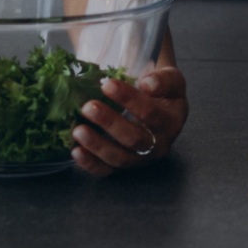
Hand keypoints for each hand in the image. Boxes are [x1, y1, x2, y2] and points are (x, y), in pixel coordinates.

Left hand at [71, 67, 187, 175]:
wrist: (154, 102)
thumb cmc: (158, 88)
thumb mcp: (169, 76)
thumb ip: (163, 79)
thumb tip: (148, 83)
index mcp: (172, 120)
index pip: (150, 112)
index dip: (128, 99)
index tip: (107, 84)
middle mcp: (160, 144)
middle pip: (134, 138)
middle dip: (109, 123)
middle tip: (87, 107)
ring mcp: (141, 158)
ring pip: (120, 158)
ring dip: (97, 145)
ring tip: (78, 130)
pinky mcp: (123, 166)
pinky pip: (107, 170)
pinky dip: (90, 163)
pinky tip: (76, 151)